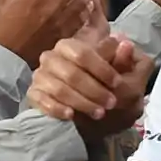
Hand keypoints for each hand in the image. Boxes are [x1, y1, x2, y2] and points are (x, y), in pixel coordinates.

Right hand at [28, 34, 150, 136]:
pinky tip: (71, 116)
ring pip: (59, 89)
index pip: (83, 53)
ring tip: (99, 113)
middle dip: (94, 90)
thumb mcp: (114, 74)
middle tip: (111, 103)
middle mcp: (50, 58)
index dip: (101, 68)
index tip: (117, 83)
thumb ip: (120, 61)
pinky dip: (57, 109)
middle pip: (71, 73)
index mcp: (68, 46)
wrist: (82, 115)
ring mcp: (40, 77)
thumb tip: (126, 44)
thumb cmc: (99, 85)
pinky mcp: (33, 95)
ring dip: (81, 102)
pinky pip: (43, 101)